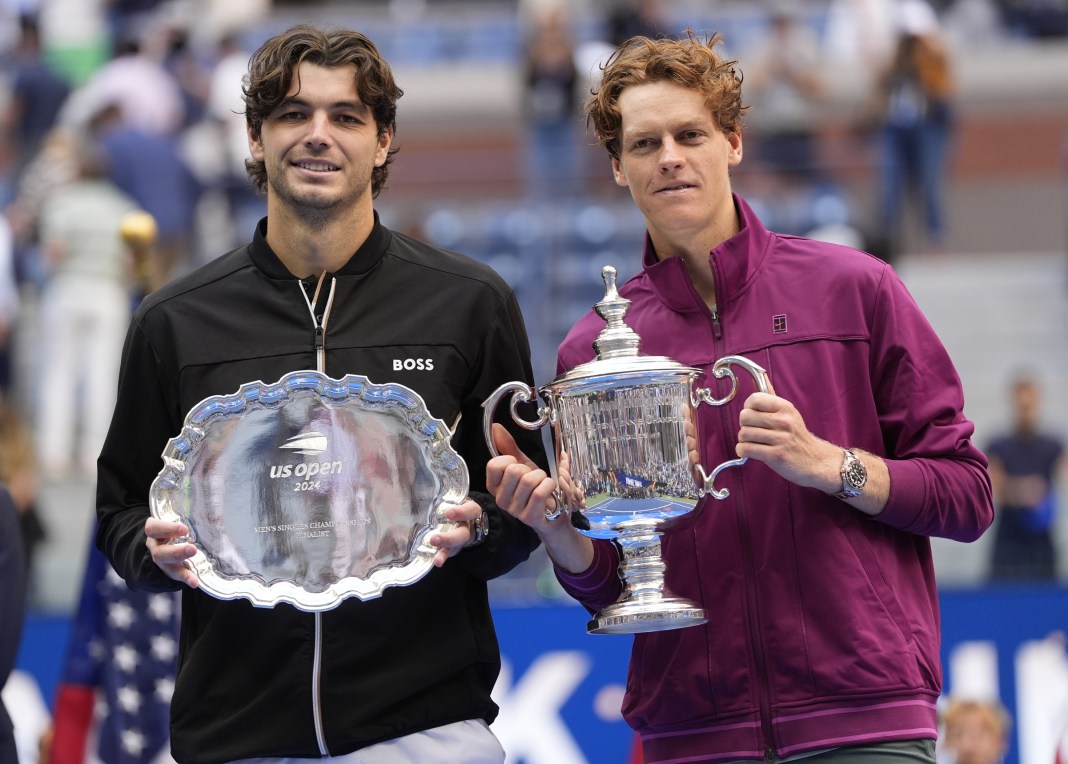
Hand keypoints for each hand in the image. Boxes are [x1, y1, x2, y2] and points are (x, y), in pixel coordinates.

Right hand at [145, 517, 199, 587]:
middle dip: (176, 552)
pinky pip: (176, 575)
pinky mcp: (169, 569)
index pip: (153, 528)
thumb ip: (187, 517)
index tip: (184, 529)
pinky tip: (195, 582)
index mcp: (155, 531)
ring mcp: (161, 559)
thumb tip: (211, 513)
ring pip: (166, 566)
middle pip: (160, 552)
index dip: (167, 529)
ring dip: (181, 569)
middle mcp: (156, 546)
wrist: (166, 539)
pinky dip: (186, 579)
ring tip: (194, 576)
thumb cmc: (174, 525)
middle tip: (192, 549)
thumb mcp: (175, 519)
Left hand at [429, 499, 482, 566]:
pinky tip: (434, 561)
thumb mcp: (458, 497)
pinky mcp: (455, 547)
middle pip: (462, 534)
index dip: (459, 512)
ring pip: (456, 546)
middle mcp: (468, 526)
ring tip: (436, 558)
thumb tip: (419, 481)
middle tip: (434, 538)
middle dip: (449, 538)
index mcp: (471, 511)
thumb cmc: (459, 504)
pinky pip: (449, 553)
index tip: (448, 513)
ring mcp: (462, 539)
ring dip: (444, 551)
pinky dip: (441, 557)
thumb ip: (447, 495)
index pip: (468, 511)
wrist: (474, 518)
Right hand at [487, 424, 592, 572]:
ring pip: (528, 481)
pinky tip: (551, 490)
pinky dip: (550, 485)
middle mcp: (501, 499)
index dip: (510, 460)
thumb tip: (495, 427)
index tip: (519, 466)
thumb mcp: (523, 466)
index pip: (493, 465)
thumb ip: (508, 447)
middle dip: (530, 469)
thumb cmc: (536, 489)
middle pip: (513, 471)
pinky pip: (539, 492)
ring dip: (543, 477)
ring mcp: (514, 510)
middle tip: (535, 478)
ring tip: (544, 484)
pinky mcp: (529, 517)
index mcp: (495, 486)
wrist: (554, 514)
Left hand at [735, 390, 838, 491]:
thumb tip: (761, 375)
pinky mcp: (776, 455)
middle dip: (744, 425)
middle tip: (752, 431)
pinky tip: (749, 451)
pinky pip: (746, 448)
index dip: (748, 407)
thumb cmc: (797, 437)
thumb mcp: (788, 413)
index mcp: (785, 407)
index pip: (754, 398)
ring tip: (753, 443)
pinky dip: (742, 451)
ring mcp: (781, 438)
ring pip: (743, 433)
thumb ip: (771, 396)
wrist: (815, 461)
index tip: (752, 416)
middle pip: (745, 416)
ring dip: (744, 440)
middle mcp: (783, 421)